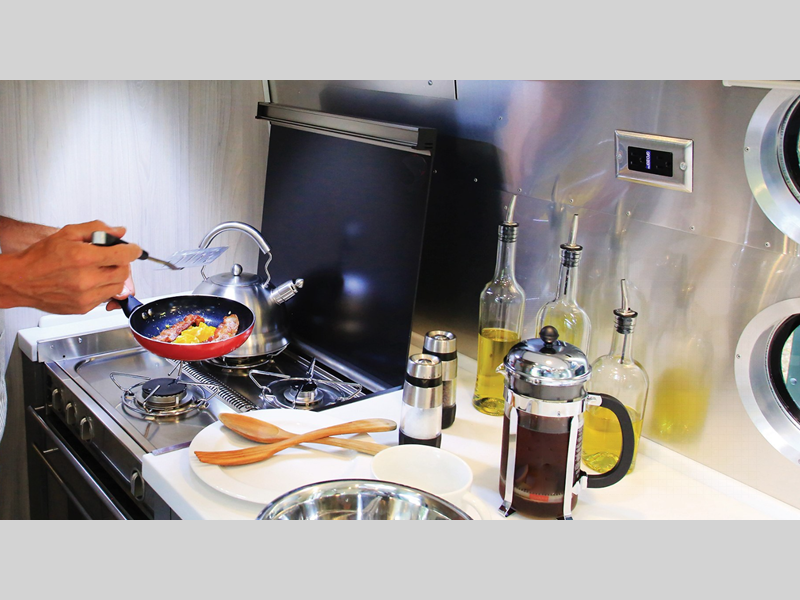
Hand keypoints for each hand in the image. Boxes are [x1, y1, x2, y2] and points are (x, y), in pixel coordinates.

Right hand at [0, 220, 141, 313]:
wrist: (21, 280)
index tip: (134, 249)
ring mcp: (85, 296)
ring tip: (99, 270)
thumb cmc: (40, 257)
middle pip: (123, 272)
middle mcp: (86, 279)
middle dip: (121, 263)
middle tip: (112, 258)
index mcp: (83, 257)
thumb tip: (119, 231)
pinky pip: (105, 298)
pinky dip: (103, 289)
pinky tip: (90, 281)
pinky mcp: (83, 307)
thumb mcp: (67, 233)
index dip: (132, 250)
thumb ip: (97, 229)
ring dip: (114, 277)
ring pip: (117, 287)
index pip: (123, 255)